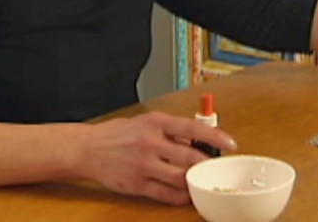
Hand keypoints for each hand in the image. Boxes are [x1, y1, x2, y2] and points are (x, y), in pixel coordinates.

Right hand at [76, 111, 236, 204]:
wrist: (87, 149)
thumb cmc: (119, 134)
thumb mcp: (146, 122)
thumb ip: (171, 130)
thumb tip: (200, 138)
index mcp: (155, 122)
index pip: (193, 128)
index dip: (216, 137)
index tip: (231, 144)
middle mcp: (150, 143)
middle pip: (191, 156)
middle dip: (208, 163)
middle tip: (215, 165)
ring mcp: (143, 165)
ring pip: (181, 178)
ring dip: (196, 180)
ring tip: (202, 179)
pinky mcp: (137, 185)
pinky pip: (166, 194)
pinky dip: (181, 196)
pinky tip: (187, 193)